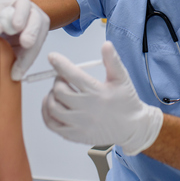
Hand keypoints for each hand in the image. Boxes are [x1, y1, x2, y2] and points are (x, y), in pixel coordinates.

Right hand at [0, 0, 49, 80]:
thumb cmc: (10, 35)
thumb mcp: (16, 49)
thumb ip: (19, 60)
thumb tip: (15, 76)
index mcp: (39, 25)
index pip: (40, 39)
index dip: (30, 55)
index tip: (19, 70)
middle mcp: (32, 11)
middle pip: (37, 18)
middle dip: (32, 31)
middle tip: (26, 43)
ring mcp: (16, 3)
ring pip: (23, 5)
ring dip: (20, 17)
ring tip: (14, 29)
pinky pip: (0, 6)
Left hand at [42, 41, 162, 155]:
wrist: (133, 128)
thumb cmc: (126, 102)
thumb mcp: (122, 78)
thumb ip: (112, 60)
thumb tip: (106, 44)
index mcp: (97, 92)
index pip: (72, 75)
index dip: (59, 63)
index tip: (52, 57)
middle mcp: (86, 109)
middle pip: (59, 91)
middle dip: (58, 81)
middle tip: (63, 79)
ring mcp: (79, 124)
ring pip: (53, 108)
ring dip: (51, 96)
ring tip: (58, 92)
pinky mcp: (75, 136)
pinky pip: (52, 125)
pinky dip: (46, 113)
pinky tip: (51, 105)